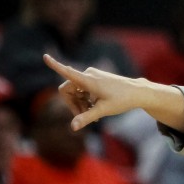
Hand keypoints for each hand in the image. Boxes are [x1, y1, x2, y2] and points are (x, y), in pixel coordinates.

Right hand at [42, 54, 183, 133]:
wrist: (138, 92)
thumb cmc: (122, 100)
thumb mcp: (103, 110)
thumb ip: (86, 117)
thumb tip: (73, 127)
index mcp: (88, 80)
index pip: (67, 71)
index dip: (55, 65)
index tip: (44, 56)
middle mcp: (88, 74)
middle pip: (68, 90)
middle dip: (72, 104)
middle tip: (84, 117)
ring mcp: (91, 75)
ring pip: (75, 90)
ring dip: (79, 103)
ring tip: (93, 115)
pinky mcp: (95, 77)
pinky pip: (82, 88)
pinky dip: (85, 99)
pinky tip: (95, 108)